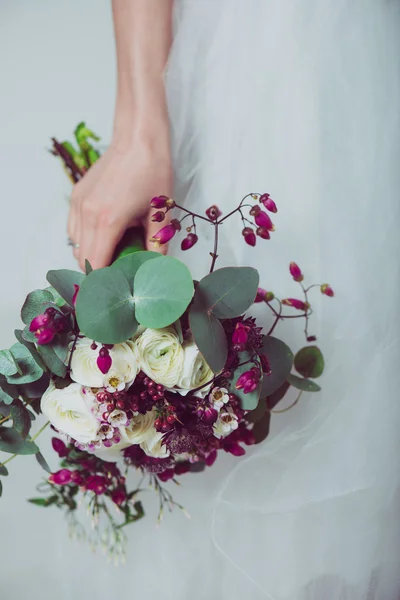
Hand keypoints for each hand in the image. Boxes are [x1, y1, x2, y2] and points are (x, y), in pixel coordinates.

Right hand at [68, 136, 172, 270]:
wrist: (138, 138)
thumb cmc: (152, 172)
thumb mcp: (160, 213)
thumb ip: (157, 246)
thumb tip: (158, 269)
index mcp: (107, 221)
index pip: (94, 265)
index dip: (104, 281)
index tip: (116, 287)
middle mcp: (87, 215)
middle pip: (83, 258)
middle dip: (99, 270)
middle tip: (119, 271)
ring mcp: (78, 204)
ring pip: (76, 245)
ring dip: (92, 253)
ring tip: (114, 251)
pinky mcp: (76, 196)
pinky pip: (73, 228)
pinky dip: (85, 238)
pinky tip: (104, 234)